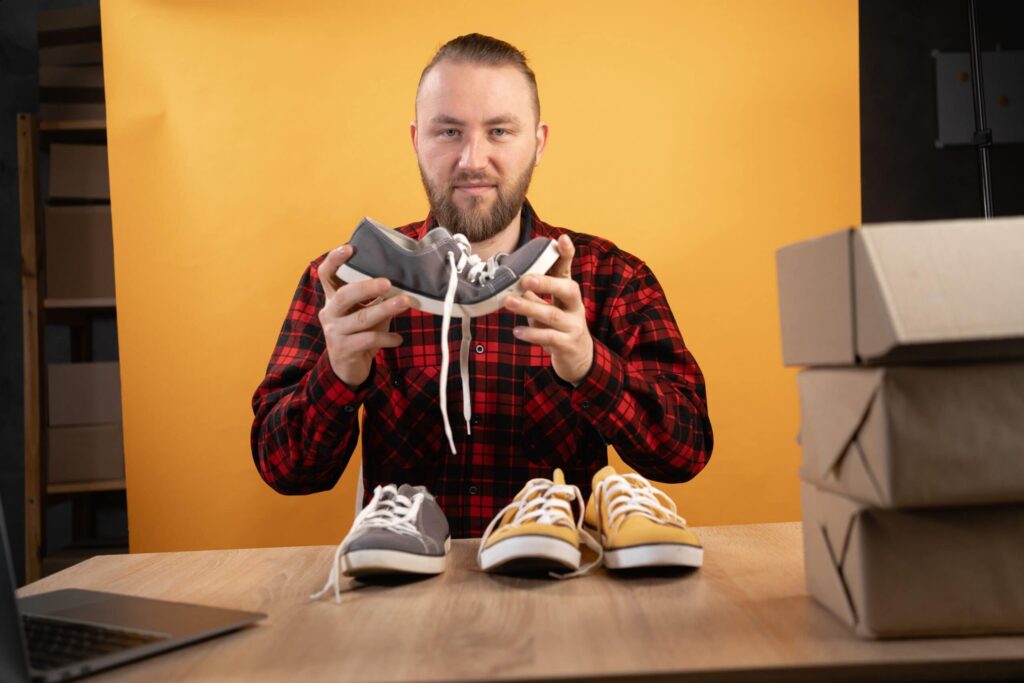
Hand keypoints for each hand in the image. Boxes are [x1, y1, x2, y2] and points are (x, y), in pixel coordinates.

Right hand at [317, 245, 407, 386]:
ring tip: (405, 303)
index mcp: (333, 299)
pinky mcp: (344, 349)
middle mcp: (329, 313)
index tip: (349, 248)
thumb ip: (376, 300)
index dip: (335, 260)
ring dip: (386, 309)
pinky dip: (387, 337)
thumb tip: (403, 284)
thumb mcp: (365, 314)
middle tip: (388, 282)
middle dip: (367, 287)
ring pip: (361, 318)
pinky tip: (399, 339)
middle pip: (344, 295)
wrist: (347, 369)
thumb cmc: (359, 335)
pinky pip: (369, 339)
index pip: (326, 275)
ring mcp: (334, 332)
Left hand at [504, 235, 593, 384]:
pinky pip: (549, 337)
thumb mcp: (548, 307)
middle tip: (525, 278)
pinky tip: (517, 331)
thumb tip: (510, 279)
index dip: (566, 255)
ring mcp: (573, 326)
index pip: (568, 270)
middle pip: (568, 289)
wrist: (578, 358)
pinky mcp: (568, 344)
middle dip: (547, 283)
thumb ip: (534, 294)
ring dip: (529, 307)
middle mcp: (575, 306)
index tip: (562, 239)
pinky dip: (532, 333)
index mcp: (569, 293)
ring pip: (553, 314)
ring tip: (509, 302)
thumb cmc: (558, 327)